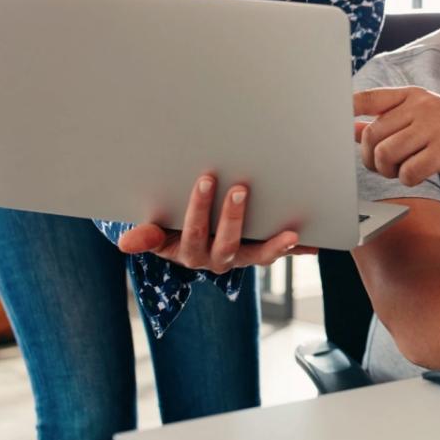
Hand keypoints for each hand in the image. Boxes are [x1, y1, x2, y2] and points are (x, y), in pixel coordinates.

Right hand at [117, 174, 314, 271]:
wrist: (194, 244)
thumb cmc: (175, 228)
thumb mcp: (159, 232)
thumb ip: (148, 235)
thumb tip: (124, 242)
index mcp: (189, 253)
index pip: (193, 231)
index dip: (198, 208)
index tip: (206, 179)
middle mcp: (217, 260)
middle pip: (227, 243)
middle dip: (233, 217)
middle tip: (240, 188)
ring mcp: (242, 258)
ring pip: (259, 256)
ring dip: (275, 245)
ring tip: (291, 234)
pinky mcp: (261, 254)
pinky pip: (281, 253)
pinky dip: (299, 249)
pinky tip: (316, 242)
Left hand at [354, 86, 439, 186]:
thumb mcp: (424, 120)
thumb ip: (389, 122)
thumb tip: (351, 129)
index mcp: (413, 96)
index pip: (368, 98)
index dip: (346, 110)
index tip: (336, 124)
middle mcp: (421, 107)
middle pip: (372, 134)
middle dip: (369, 157)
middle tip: (381, 166)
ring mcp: (433, 128)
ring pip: (386, 154)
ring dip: (388, 170)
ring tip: (400, 171)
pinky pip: (408, 171)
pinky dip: (408, 179)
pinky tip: (418, 176)